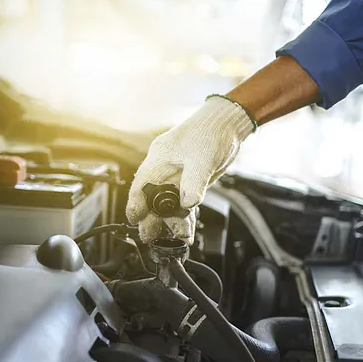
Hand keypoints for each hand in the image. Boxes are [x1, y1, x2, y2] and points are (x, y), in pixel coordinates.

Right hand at [126, 95, 254, 243]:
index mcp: (159, 159)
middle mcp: (165, 169)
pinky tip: (187, 230)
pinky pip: (183, 203)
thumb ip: (194, 182)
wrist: (228, 124)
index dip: (135, 204)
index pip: (141, 185)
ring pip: (169, 204)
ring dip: (172, 222)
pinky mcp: (190, 182)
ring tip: (179, 238)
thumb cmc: (210, 131)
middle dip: (152, 219)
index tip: (134, 220)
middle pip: (152, 199)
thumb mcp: (202, 158)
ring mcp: (177, 176)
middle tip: (151, 237)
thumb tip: (188, 204)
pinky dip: (185, 217)